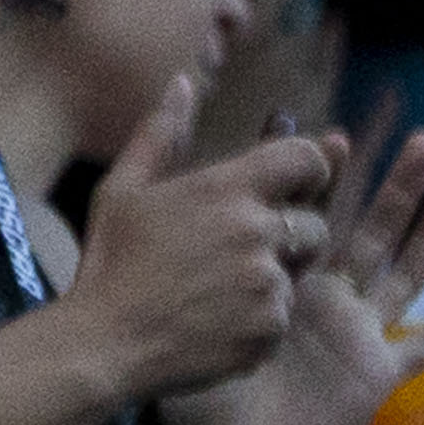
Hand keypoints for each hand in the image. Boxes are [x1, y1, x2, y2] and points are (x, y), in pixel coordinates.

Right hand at [62, 75, 331, 406]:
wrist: (106, 342)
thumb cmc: (112, 262)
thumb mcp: (123, 189)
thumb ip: (161, 135)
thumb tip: (183, 83)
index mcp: (226, 189)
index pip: (307, 160)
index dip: (310, 170)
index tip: (293, 185)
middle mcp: (257, 232)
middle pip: (316, 224)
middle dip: (293, 234)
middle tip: (240, 250)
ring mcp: (269, 283)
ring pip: (301, 273)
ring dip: (274, 276)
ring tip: (218, 286)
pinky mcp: (273, 328)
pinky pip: (285, 316)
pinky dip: (261, 318)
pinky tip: (217, 320)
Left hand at [161, 122, 423, 424]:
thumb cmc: (194, 388)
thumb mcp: (183, 305)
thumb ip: (188, 253)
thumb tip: (184, 206)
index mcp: (284, 280)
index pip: (314, 213)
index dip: (330, 176)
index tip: (336, 135)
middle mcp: (328, 301)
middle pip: (374, 231)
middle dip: (398, 185)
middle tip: (422, 139)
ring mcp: (359, 335)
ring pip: (407, 273)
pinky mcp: (378, 374)